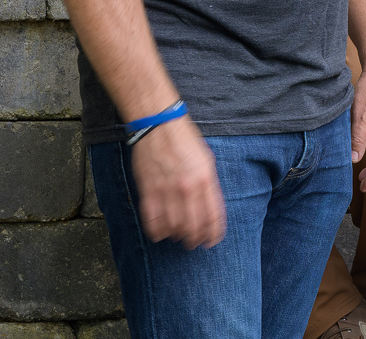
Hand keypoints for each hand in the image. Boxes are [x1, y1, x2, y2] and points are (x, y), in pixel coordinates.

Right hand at [130, 116, 226, 248]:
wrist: (159, 126)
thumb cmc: (185, 141)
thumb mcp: (207, 160)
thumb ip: (209, 184)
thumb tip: (210, 207)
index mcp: (205, 179)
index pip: (213, 216)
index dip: (213, 233)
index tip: (212, 241)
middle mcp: (187, 188)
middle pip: (193, 226)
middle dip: (195, 239)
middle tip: (194, 243)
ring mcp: (166, 190)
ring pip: (173, 227)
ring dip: (177, 236)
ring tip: (179, 237)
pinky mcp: (147, 191)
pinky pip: (152, 220)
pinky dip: (157, 231)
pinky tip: (160, 233)